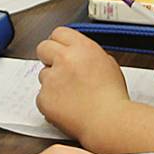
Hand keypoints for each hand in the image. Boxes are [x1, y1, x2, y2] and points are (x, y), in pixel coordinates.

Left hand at [33, 26, 129, 149]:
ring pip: (43, 74)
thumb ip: (88, 54)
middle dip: (48, 57)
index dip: (59, 42)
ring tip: (71, 96)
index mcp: (82, 48)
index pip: (59, 33)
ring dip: (52, 82)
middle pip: (43, 47)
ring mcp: (51, 79)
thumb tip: (78, 54)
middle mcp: (64, 59)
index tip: (59, 49)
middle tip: (58, 69)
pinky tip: (66, 107)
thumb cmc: (112, 97)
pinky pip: (41, 96)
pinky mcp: (43, 98)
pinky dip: (50, 102)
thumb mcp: (108, 64)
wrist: (108, 121)